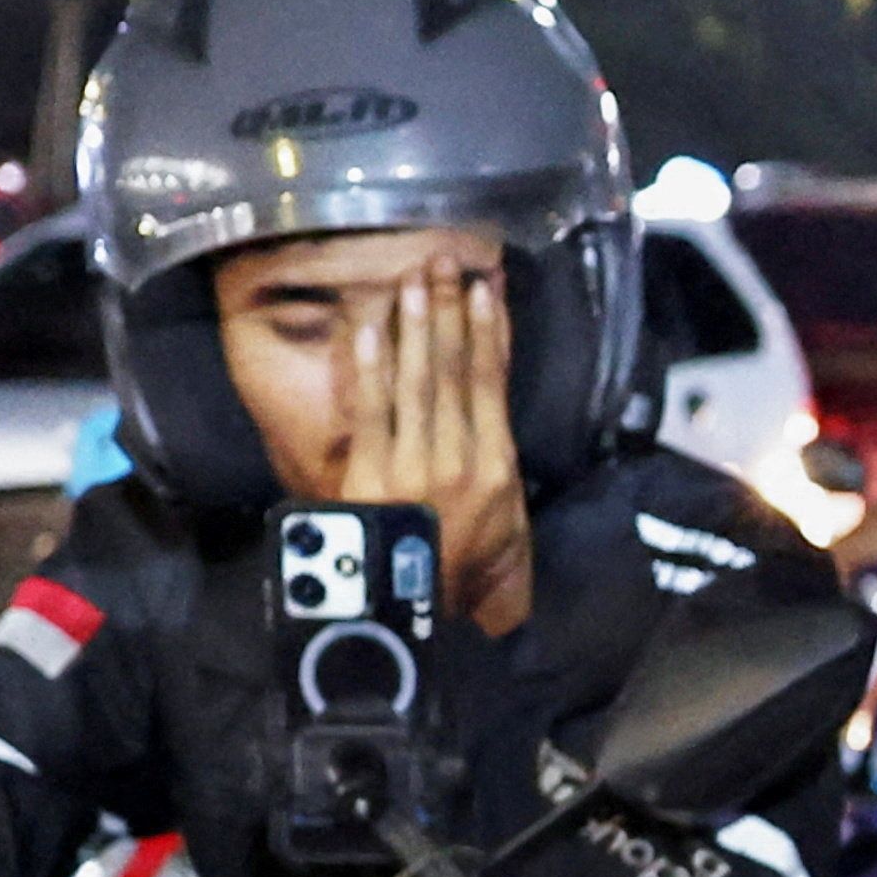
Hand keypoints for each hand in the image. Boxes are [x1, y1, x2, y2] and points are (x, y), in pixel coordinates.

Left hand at [341, 264, 534, 636]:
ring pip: (415, 381)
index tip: (485, 290)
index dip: (489, 332)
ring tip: (413, 282)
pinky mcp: (372, 474)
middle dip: (449, 312)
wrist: (417, 613)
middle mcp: (458, 458)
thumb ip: (499, 473)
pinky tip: (368, 330)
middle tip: (443, 263)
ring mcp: (413, 464)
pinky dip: (369, 367)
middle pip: (454, 371)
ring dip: (414, 326)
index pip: (491, 384)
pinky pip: (370, 410)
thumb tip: (492, 417)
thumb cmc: (466, 574)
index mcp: (496, 469)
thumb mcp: (507, 528)